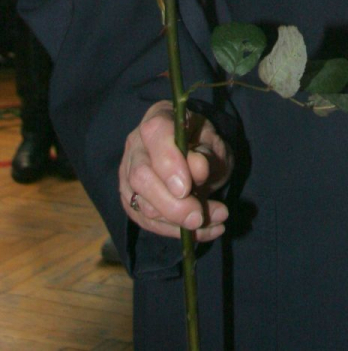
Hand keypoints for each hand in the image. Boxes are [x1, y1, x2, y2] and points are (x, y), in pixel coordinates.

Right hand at [119, 100, 233, 240]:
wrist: (196, 154)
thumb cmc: (203, 142)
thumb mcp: (214, 141)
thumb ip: (207, 152)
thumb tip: (198, 168)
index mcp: (159, 118)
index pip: (155, 134)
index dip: (169, 162)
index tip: (187, 187)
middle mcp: (137, 145)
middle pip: (142, 177)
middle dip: (172, 204)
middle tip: (199, 216)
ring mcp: (128, 175)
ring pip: (143, 205)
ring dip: (180, 221)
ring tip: (217, 218)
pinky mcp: (131, 201)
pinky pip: (149, 223)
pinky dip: (178, 232)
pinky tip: (206, 230)